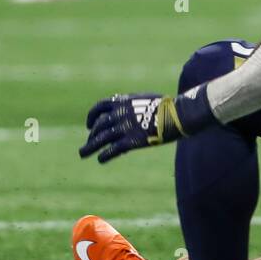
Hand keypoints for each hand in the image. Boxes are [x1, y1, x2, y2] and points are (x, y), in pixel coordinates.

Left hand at [79, 89, 213, 163]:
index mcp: (122, 102)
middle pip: (99, 125)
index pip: (100, 107)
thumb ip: (133, 105)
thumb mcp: (146, 99)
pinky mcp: (131, 141)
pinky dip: (105, 155)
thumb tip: (129, 110)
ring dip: (90, 146)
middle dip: (91, 135)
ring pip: (101, 138)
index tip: (89, 125)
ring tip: (82, 154)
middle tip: (87, 144)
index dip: (92, 116)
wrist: (177, 114)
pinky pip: (113, 149)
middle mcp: (119, 114)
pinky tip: (100, 159)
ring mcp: (124, 127)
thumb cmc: (167, 106)